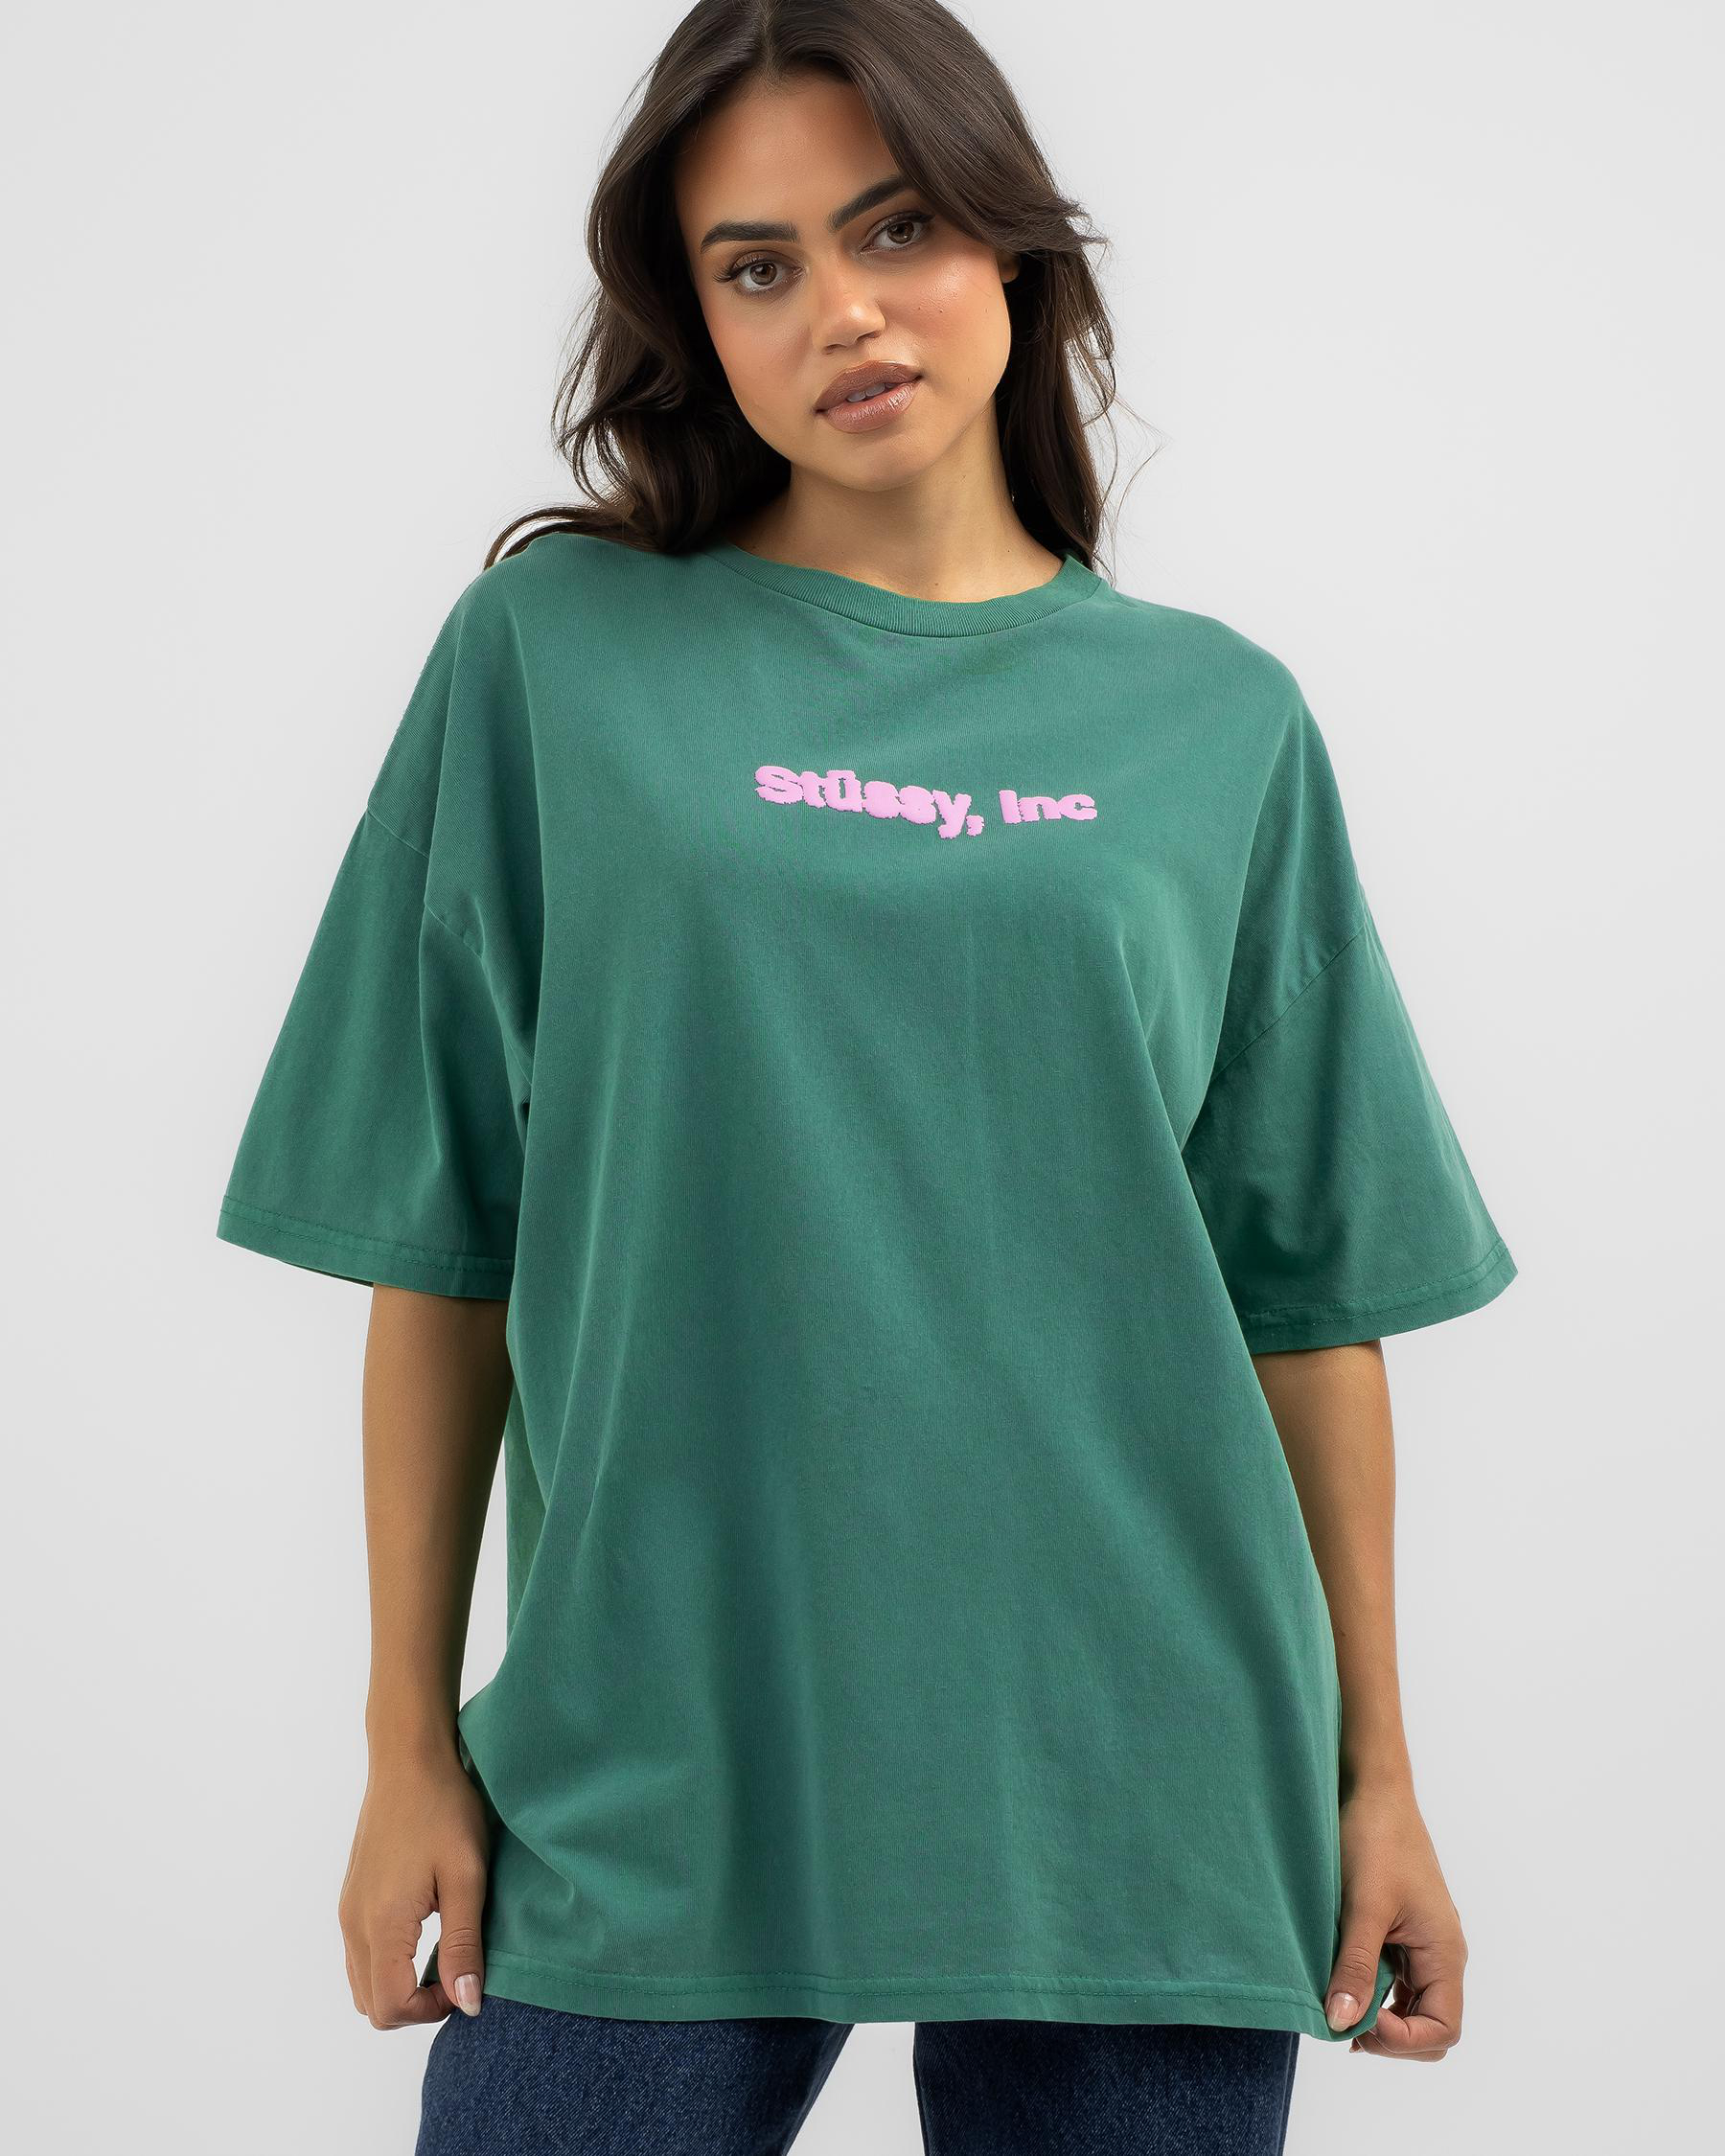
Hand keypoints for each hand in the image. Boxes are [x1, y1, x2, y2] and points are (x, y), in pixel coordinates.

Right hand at [338, 1741, 490, 2027]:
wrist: (408, 1759)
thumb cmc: (443, 1809)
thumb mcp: (466, 1876)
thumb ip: (463, 1945)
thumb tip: (466, 2003)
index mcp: (381, 1924)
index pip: (391, 2007)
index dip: (432, 2010)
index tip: (464, 1978)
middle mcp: (354, 1924)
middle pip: (371, 2006)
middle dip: (415, 2005)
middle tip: (456, 1969)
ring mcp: (347, 1910)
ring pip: (363, 1983)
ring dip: (400, 1985)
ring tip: (443, 1950)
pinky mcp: (351, 1897)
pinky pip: (360, 1954)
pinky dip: (388, 1963)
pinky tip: (424, 1929)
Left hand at [1325, 1779, 1465, 2059]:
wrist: (1371, 1789)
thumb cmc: (1374, 1838)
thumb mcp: (1362, 1905)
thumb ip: (1355, 1966)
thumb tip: (1342, 2023)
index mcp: (1445, 1952)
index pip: (1443, 2029)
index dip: (1403, 2040)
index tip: (1359, 2018)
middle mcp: (1441, 1954)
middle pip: (1430, 2027)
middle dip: (1391, 2036)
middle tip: (1344, 2016)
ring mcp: (1423, 1944)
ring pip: (1411, 2008)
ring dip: (1379, 2015)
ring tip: (1338, 2002)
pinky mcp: (1403, 1932)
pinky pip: (1396, 1981)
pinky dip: (1372, 1991)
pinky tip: (1341, 1980)